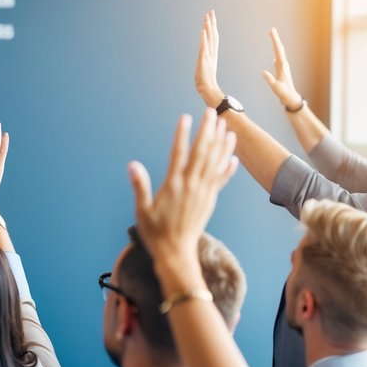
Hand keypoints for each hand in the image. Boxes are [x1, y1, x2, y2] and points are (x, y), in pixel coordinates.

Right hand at [128, 110, 237, 265]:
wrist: (176, 252)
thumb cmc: (155, 232)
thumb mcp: (142, 210)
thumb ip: (140, 186)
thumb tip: (132, 165)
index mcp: (174, 185)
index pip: (179, 154)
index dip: (182, 134)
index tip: (185, 117)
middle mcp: (192, 185)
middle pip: (202, 153)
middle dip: (207, 131)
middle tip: (211, 113)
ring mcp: (203, 192)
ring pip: (215, 163)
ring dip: (221, 144)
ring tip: (227, 128)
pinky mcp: (210, 200)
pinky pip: (221, 180)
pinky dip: (228, 168)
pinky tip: (234, 157)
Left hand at [194, 10, 224, 108]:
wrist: (208, 91)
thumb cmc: (206, 83)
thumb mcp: (205, 68)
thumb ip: (206, 62)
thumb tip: (206, 60)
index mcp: (212, 54)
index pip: (213, 38)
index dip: (212, 27)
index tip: (211, 16)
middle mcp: (211, 53)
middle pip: (212, 35)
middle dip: (211, 23)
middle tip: (210, 11)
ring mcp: (208, 57)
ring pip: (209, 39)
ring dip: (208, 28)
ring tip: (207, 17)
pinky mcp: (204, 61)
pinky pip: (204, 48)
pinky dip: (204, 39)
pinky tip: (203, 31)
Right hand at [260, 28, 301, 109]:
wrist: (291, 98)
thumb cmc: (284, 93)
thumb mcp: (275, 87)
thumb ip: (270, 80)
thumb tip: (263, 72)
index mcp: (282, 66)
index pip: (278, 50)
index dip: (274, 40)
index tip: (271, 31)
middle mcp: (283, 64)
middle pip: (279, 49)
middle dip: (275, 39)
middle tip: (272, 30)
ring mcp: (283, 67)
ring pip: (279, 53)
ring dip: (276, 45)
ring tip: (273, 39)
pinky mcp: (281, 72)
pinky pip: (278, 60)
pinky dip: (276, 55)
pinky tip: (275, 57)